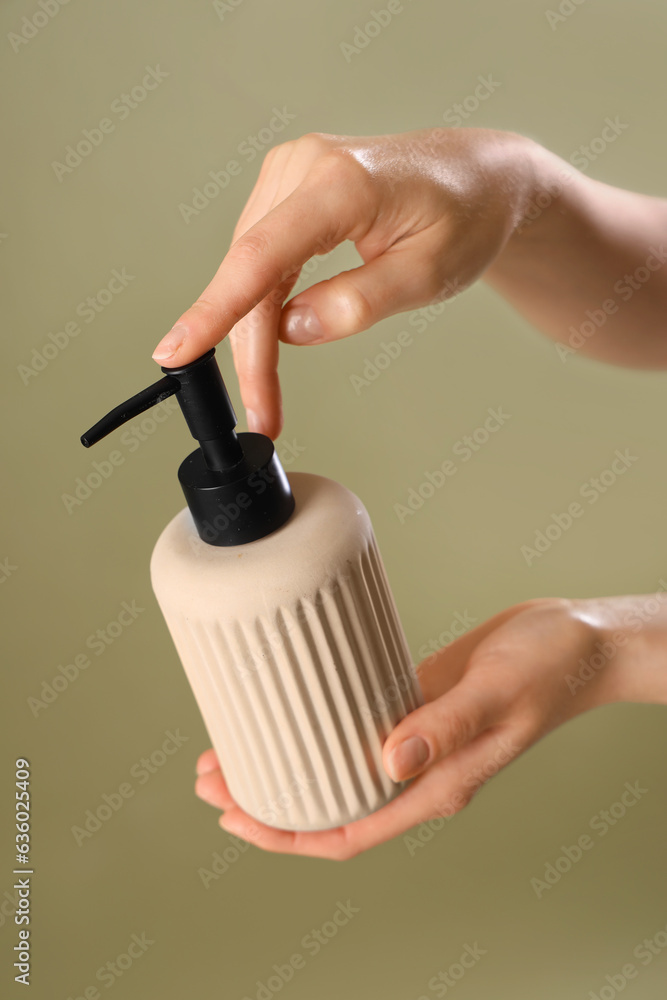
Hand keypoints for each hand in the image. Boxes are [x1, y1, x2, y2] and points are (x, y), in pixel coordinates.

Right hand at [153, 128, 536, 436]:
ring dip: (252, 334)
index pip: (261, 255)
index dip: (214, 310)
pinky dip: (261, 302)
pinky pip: (262, 254)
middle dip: (249, 350)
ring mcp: (292, 172)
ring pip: (250, 268)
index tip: (177, 352)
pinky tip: (269, 341)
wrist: (477, 178)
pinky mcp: (290, 188)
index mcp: (341, 183)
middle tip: (261, 413)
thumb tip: (292, 330)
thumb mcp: (428, 275)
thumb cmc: (464, 219)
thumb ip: (359, 304)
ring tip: (266, 394)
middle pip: (251, 272)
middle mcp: (304, 166)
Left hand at [194, 595, 655, 858]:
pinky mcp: (412, 702)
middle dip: (265, 796)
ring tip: (230, 743)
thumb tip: (389, 760)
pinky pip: (353, 721)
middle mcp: (418, 770)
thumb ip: (446, 728)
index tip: (235, 817)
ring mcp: (414, 737)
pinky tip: (287, 702)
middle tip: (209, 774)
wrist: (573, 641)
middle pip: (327, 800)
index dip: (286, 833)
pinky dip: (315, 719)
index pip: (347, 830)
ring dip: (284, 757)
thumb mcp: (497, 696)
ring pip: (334, 761)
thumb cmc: (548, 671)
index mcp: (436, 786)